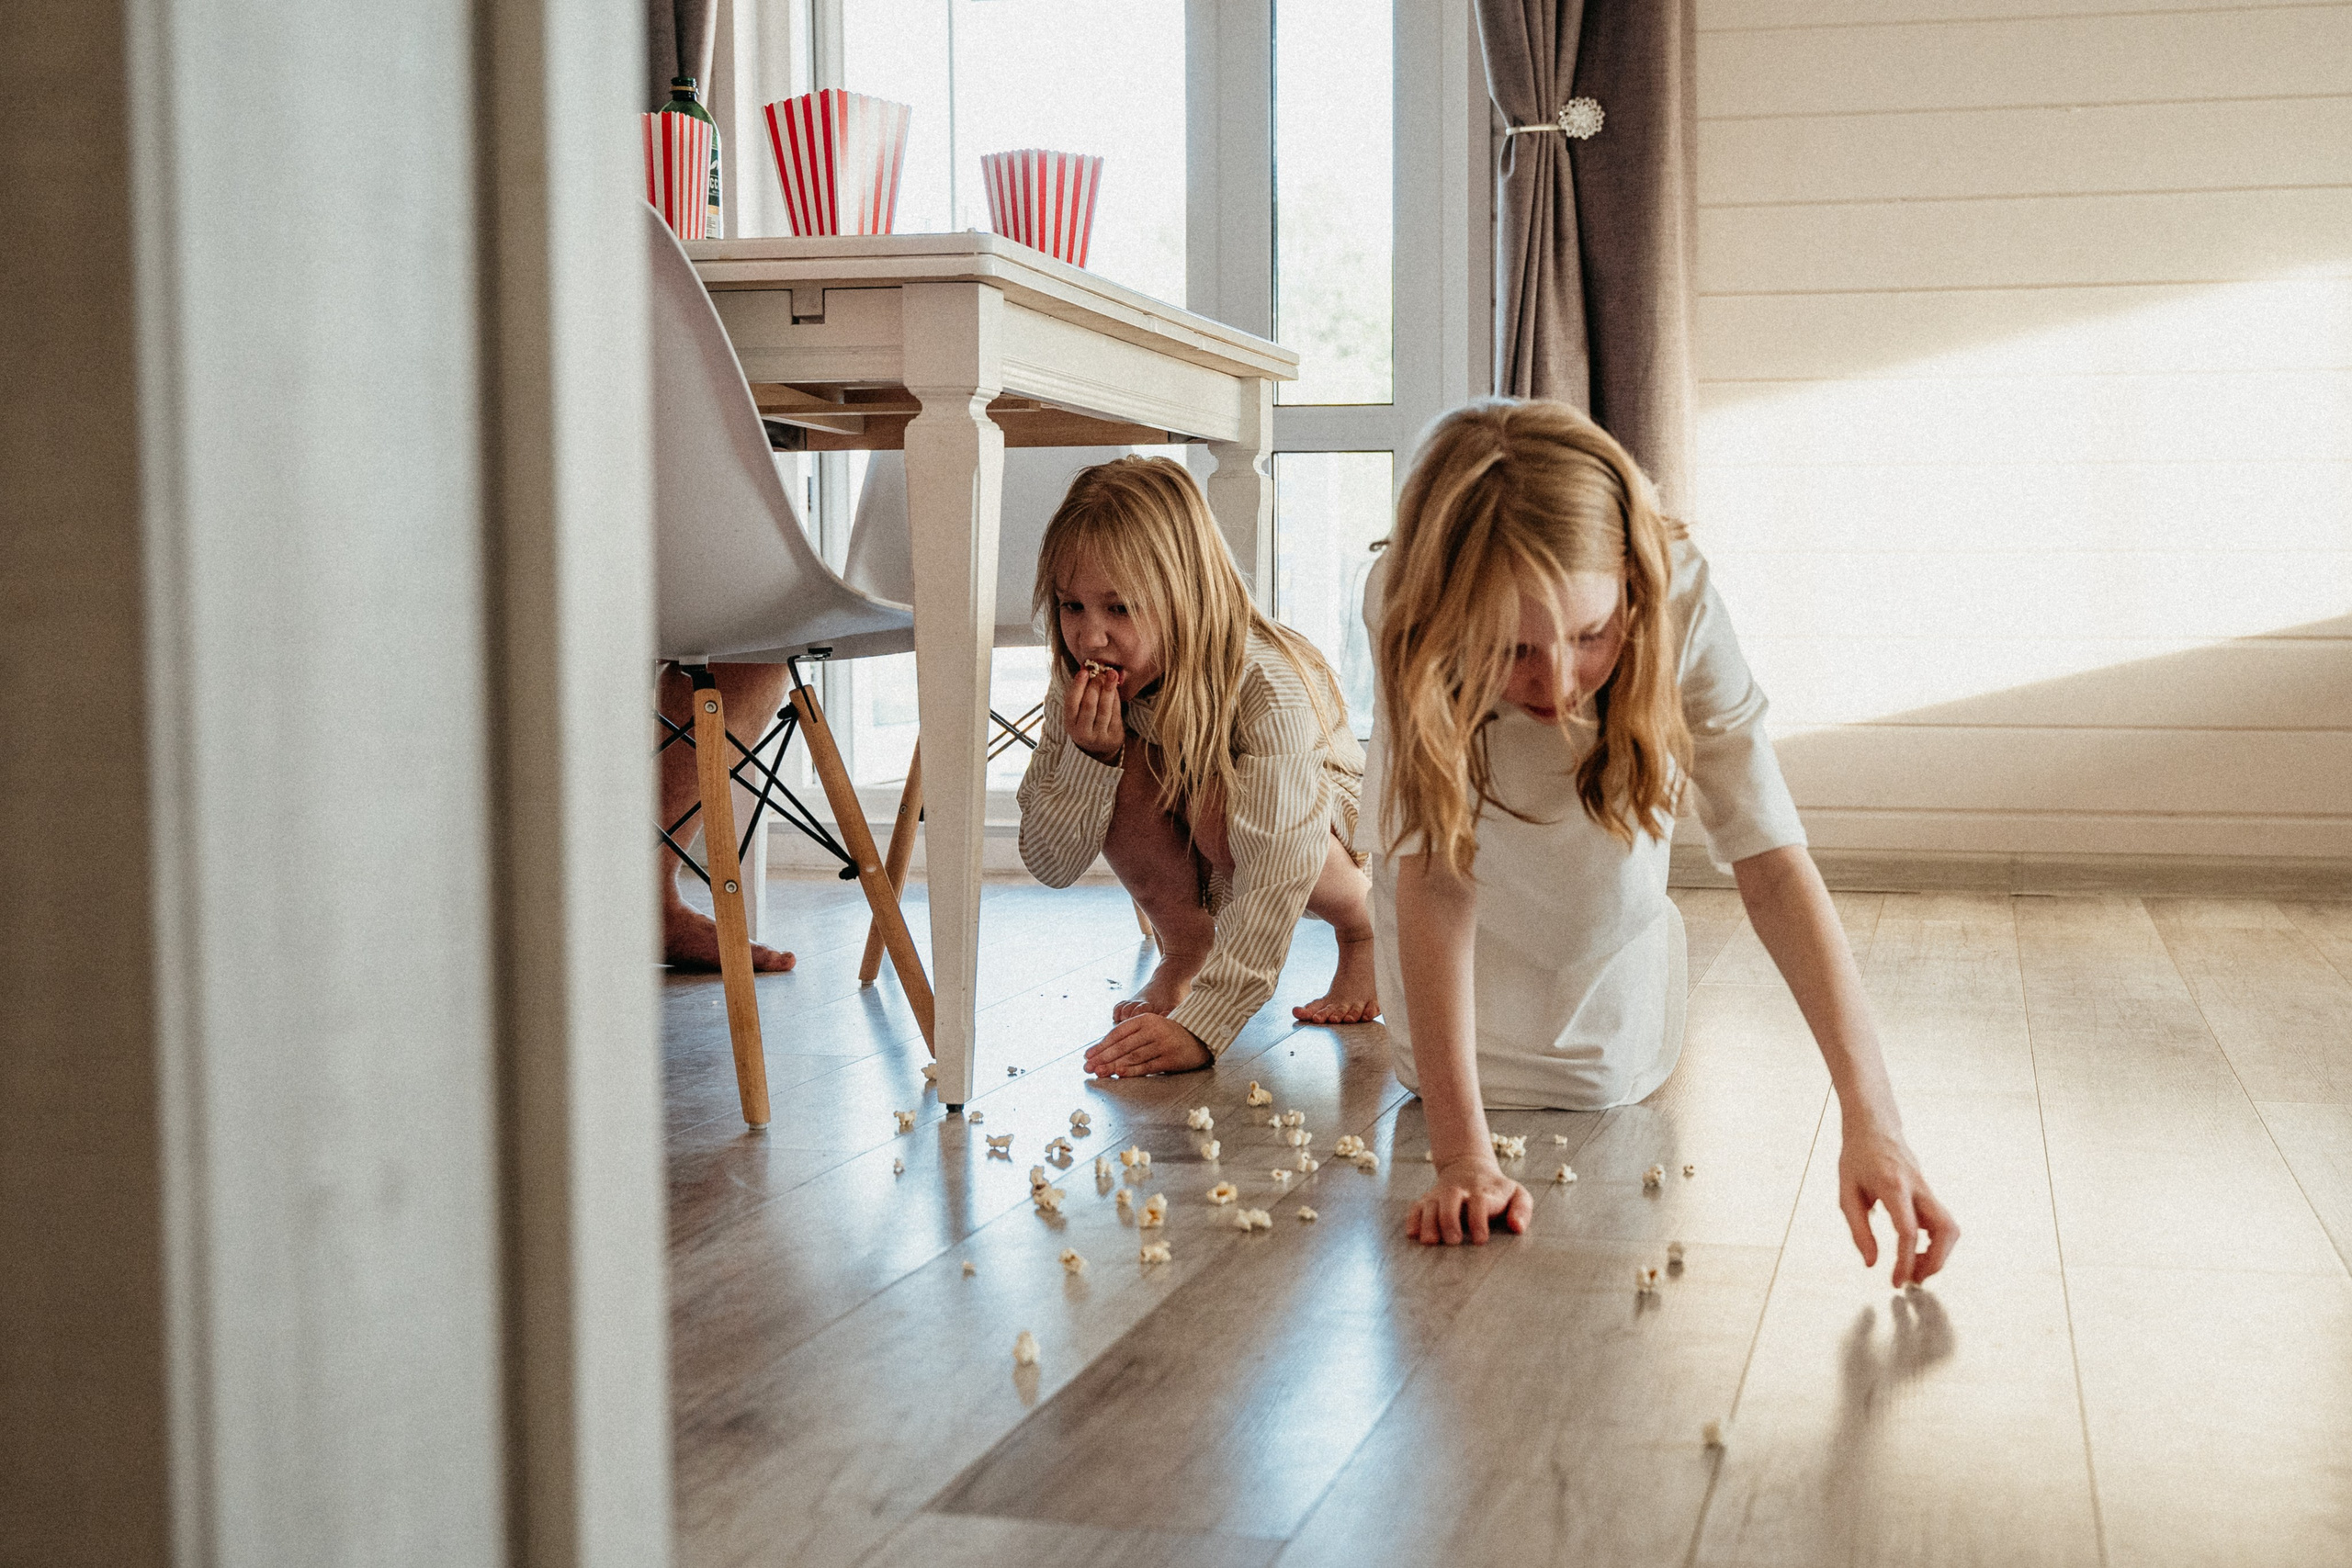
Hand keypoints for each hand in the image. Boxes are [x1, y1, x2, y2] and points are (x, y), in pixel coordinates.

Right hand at [1065, 663, 1124, 763]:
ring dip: (1108, 689)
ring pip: (1104, 709)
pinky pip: (1115, 713)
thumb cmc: (1087, 722)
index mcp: (1070, 724)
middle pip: (1089, 705)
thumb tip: (1087, 669)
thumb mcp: (1078, 712)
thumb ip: (1081, 693)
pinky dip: (1116, 699)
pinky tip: (1115, 688)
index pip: (1071, 703)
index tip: (1084, 671)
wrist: (1099, 749)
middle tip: (1100, 672)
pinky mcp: (1113, 737)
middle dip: (1095, 686)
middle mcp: (1082, 732)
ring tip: (1111, 675)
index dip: (1078, 686)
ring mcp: (1099, 736)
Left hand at [1083, 1014, 1210, 1077]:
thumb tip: (1104, 1053)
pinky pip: (1147, 1066)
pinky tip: (1120, 1074)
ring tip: (1100, 1072)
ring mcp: (1162, 1044)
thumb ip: (1131, 1036)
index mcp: (1145, 1019)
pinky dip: (1132, 1071)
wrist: (1199, 1036)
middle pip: (1123, 1046)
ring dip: (1114, 1065)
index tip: (1088, 1055)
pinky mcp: (1170, 1058)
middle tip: (1088, 1067)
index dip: (1101, 1045)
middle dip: (1103, 1057)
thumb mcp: (1150, 1027)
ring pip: (1133, 1056)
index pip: (1118, 1033)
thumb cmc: (1168, 1033)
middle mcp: (1153, 1030)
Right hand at [1406, 1154, 1531, 1245]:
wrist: (1469, 1166)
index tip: (1481, 1240)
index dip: (1479, 1219)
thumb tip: (1517, 1227)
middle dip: (1449, 1219)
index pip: (1480, 1201)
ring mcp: (1441, 1195)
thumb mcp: (1517, 1194)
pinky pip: (1416, 1207)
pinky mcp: (1427, 1200)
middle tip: (1453, 1241)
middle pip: (1451, 1198)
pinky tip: (1413, 1233)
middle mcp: (1459, 1191)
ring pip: (1430, 1203)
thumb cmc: (1496, 1190)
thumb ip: (1522, 1209)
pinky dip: (1413, 1219)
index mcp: (1483, 1191)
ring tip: (1430, 1241)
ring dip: (1429, 1222)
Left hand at [1838, 1119, 1959, 1286]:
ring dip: (1939, 1255)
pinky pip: (1943, 1223)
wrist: (1875, 1125)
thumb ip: (1858, 1229)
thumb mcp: (1846, 1192)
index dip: (1906, 1261)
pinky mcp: (1930, 1193)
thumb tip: (1872, 1263)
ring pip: (1950, 1228)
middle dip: (1937, 1262)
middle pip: (1946, 1229)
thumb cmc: (1857, 1158)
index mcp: (1893, 1186)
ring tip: (1915, 1269)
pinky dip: (1935, 1243)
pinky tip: (1915, 1251)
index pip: (1908, 1231)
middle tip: (1913, 1280)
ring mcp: (1928, 1189)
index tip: (1897, 1281)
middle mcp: (1918, 1187)